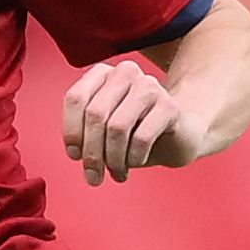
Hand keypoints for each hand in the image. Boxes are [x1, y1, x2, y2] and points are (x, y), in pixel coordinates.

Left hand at [62, 59, 207, 186]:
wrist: (176, 135)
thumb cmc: (133, 132)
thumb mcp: (102, 131)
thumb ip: (83, 133)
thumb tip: (77, 152)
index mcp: (103, 73)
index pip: (76, 98)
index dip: (72, 131)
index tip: (75, 156)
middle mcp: (125, 73)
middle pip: (95, 114)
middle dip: (92, 153)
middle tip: (94, 177)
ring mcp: (149, 86)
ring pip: (117, 127)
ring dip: (113, 159)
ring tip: (117, 173)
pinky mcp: (170, 106)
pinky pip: (142, 138)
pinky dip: (133, 157)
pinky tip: (134, 163)